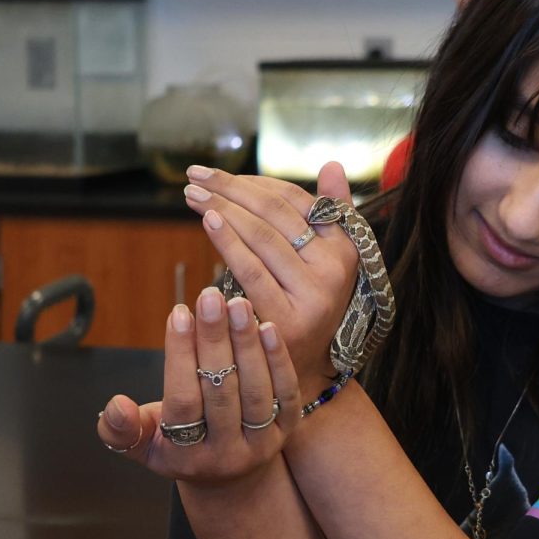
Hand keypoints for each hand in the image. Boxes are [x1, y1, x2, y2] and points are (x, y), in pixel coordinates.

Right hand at [96, 287, 300, 482]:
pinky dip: (278, 358)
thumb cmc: (179, 449)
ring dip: (247, 343)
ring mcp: (262, 442)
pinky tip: (268, 326)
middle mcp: (227, 453)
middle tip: (210, 297)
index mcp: (186, 456)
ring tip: (238, 303)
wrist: (231, 479)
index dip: (180, 355)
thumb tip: (115, 405)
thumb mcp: (144, 445)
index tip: (178, 313)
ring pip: (256, 389)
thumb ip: (122, 428)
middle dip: (215, 340)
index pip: (183, 399)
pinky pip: (286, 390)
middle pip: (221, 391)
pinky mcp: (288, 429)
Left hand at [182, 162, 358, 394]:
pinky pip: (250, 269)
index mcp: (346, 250)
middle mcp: (335, 271)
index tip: (221, 174)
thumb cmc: (304, 308)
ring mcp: (313, 296)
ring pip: (262, 237)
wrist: (299, 373)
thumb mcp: (325, 262)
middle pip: (277, 214)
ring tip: (193, 195)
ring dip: (223, 208)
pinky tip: (208, 222)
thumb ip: (330, 213)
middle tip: (196, 176)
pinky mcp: (287, 318)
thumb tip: (332, 165)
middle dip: (232, 188)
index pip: (299, 201)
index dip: (257, 182)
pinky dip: (227, 241)